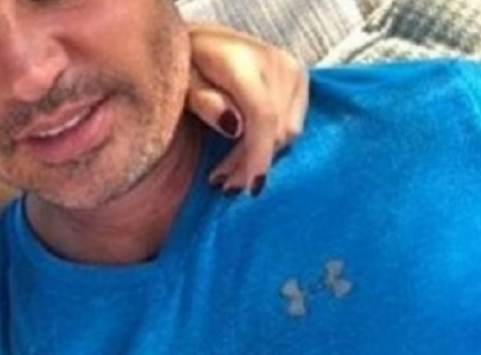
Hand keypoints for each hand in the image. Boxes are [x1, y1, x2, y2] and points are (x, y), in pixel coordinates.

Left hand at [187, 23, 308, 194]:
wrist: (204, 40)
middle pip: (276, 128)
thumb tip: (234, 127)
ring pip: (288, 130)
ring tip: (230, 176)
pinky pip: (292, 123)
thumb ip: (204, 102)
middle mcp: (276, 62)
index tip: (250, 188)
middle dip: (252, 164)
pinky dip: (270, 144)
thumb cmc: (185, 62)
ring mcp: (292, 69)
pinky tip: (246, 156)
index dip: (258, 156)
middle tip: (223, 185)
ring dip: (261, 158)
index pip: (262, 116)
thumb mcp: (181, 83)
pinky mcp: (299, 78)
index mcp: (242, 61)